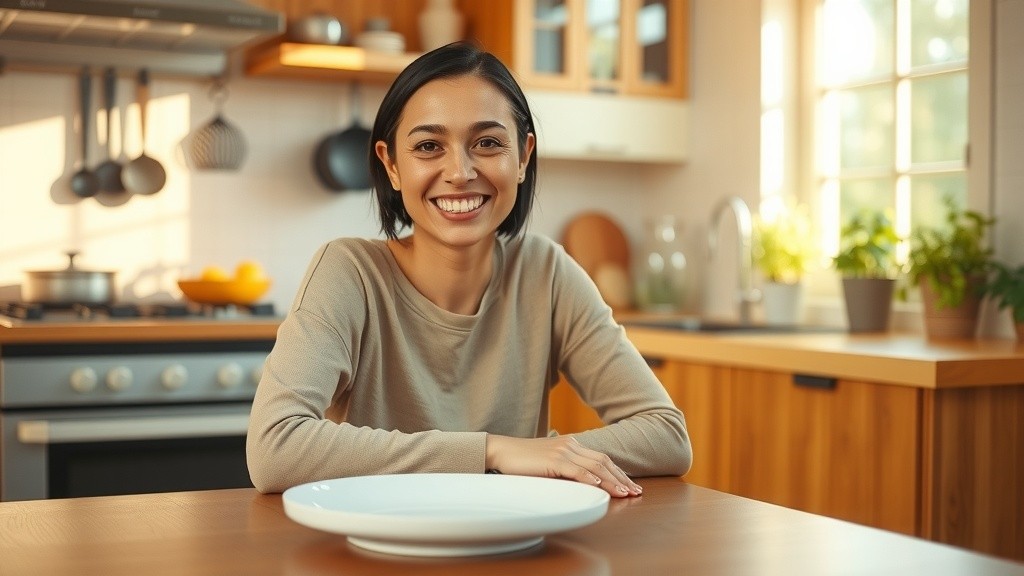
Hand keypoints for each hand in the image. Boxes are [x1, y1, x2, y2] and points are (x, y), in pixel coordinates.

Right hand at [485, 434, 642, 497]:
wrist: (501, 451)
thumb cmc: (522, 461)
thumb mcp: (549, 463)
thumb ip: (566, 469)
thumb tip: (584, 483)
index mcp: (571, 444)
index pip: (601, 459)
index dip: (618, 472)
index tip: (630, 485)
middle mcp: (570, 445)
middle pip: (603, 461)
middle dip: (621, 477)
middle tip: (635, 491)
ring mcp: (562, 451)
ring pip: (595, 466)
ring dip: (612, 481)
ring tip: (624, 492)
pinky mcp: (553, 460)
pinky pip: (576, 470)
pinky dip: (590, 478)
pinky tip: (600, 485)